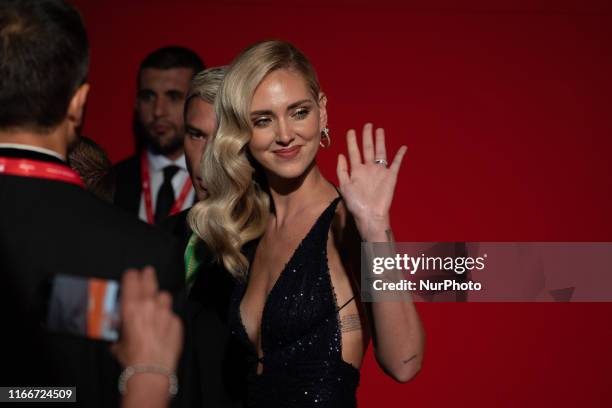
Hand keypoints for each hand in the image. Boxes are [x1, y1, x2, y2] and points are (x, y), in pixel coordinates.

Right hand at [111, 267, 182, 372]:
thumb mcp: (118, 341)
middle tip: (146, 273)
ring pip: (164, 295)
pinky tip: (163, 326)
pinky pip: (172, 313)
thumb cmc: (132, 357)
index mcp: (131, 307)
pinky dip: (167, 317)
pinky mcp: (176, 321)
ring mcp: (165, 312)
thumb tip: (118, 328)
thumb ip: (119, 329)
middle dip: (147, 275)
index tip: (131, 275)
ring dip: (159, 298)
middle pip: (150, 279)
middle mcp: (149, 305)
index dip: (131, 276)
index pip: (132, 278)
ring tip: (155, 305)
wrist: (152, 370)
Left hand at [337, 123, 406, 240]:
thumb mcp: (344, 186)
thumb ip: (342, 170)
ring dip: (380, 141)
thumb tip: (341, 154)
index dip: (352, 141)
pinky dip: (399, 156)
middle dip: (367, 136)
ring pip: (380, 152)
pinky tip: (403, 147)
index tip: (351, 131)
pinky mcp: (391, 177)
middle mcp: (368, 169)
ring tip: (379, 130)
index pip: (354, 152)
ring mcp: (380, 172)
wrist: (370, 215)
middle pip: (368, 148)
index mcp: (356, 170)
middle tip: (367, 125)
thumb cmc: (356, 203)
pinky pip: (396, 164)